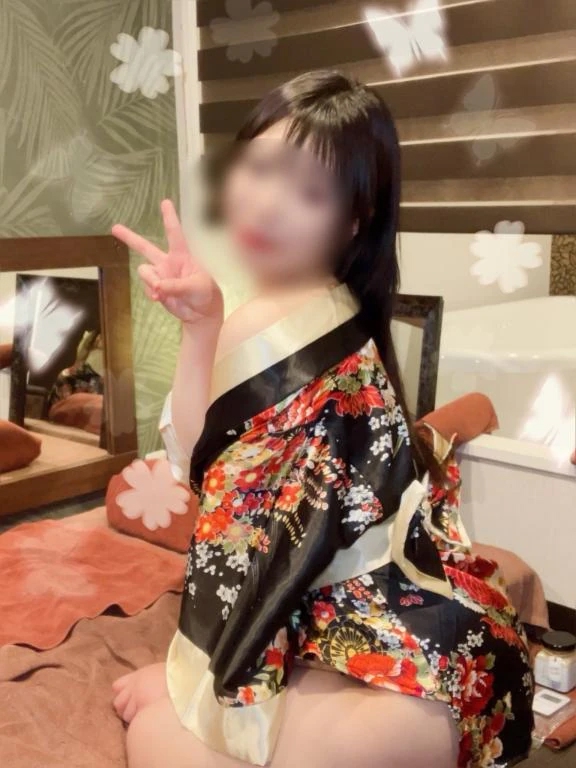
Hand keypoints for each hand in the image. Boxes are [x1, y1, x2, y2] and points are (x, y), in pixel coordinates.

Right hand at [112, 200, 222, 325]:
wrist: (202, 313)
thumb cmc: (205, 294)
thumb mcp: (195, 287)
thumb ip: (174, 286)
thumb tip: (156, 288)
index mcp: (182, 256)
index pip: (175, 233)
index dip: (170, 217)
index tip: (165, 202)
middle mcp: (168, 263)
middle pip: (145, 247)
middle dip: (129, 237)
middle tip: (114, 228)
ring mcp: (161, 275)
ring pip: (144, 271)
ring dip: (150, 280)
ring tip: (160, 292)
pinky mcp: (156, 289)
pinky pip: (146, 287)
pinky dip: (150, 293)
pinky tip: (159, 299)